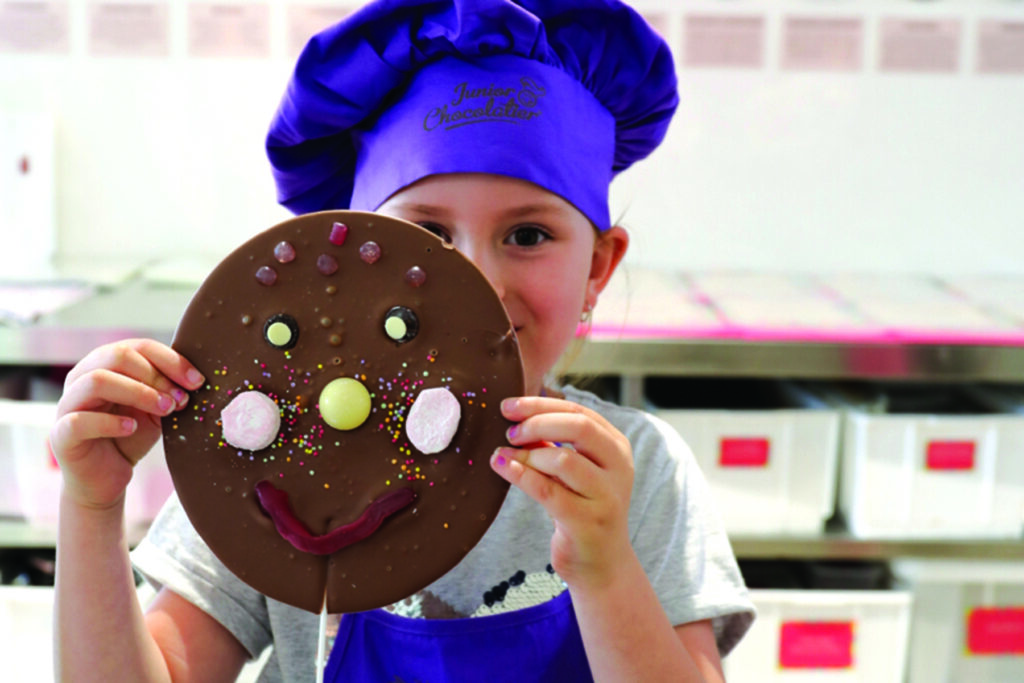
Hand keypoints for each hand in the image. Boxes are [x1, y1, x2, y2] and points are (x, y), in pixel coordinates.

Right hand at [50, 339, 203, 510]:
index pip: (138, 347)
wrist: (107, 479)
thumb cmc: (130, 437)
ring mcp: (67, 405)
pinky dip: (111, 422)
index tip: (197, 381)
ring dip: (138, 393)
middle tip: (180, 399)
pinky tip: (132, 428)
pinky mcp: (61, 434)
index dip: (171, 360)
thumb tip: (195, 380)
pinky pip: (80, 420)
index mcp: (104, 365)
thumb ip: (168, 391)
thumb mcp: (156, 410)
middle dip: (156, 376)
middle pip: (117, 356)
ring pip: (97, 380)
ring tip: (165, 410)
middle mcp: (81, 378)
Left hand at [490, 395, 634, 588]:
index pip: (579, 412)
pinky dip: (521, 475)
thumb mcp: (573, 471)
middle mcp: (618, 468)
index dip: (541, 405)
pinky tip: (503, 467)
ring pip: (563, 459)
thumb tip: (516, 416)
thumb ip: (554, 444)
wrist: (601, 563)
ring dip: (527, 454)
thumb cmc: (581, 508)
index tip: (509, 407)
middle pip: (579, 427)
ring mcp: (605, 496)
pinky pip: (547, 491)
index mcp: (617, 447)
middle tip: (509, 431)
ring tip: (504, 455)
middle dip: (536, 423)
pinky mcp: (586, 522)